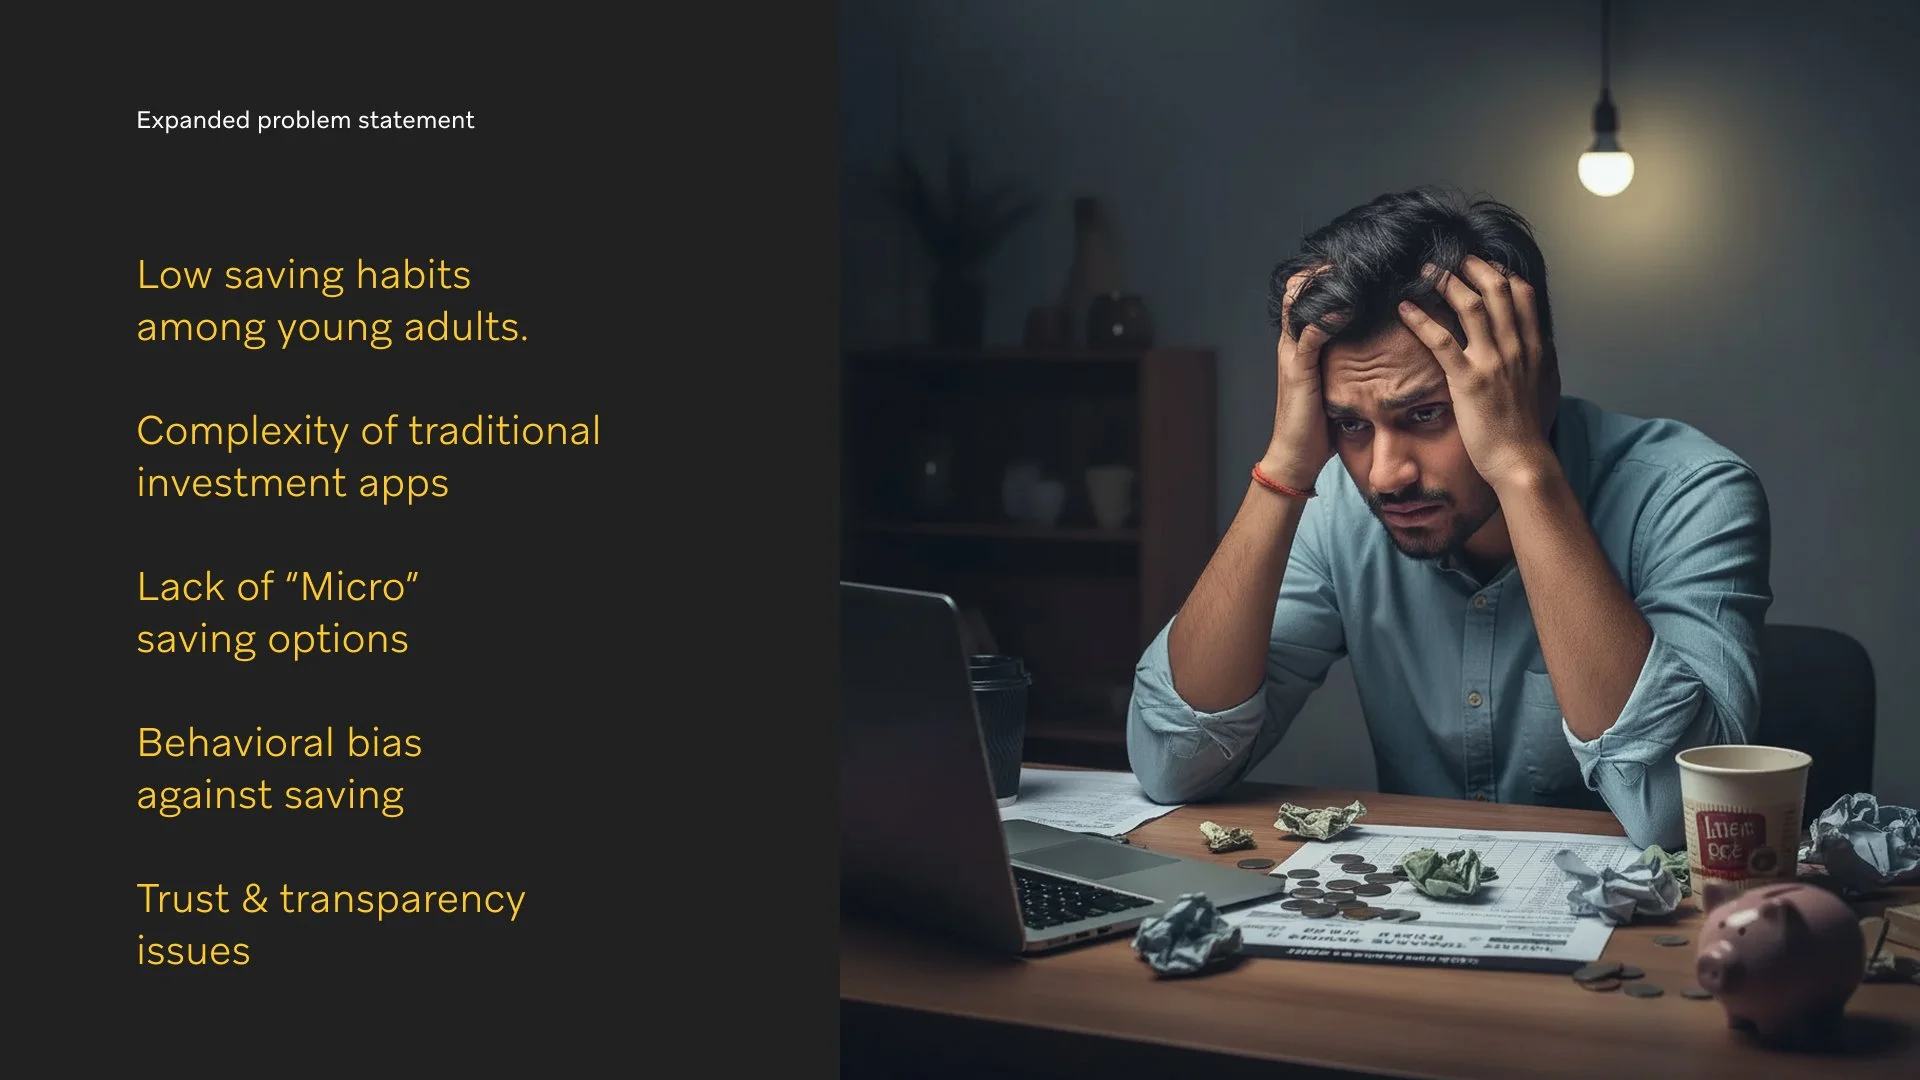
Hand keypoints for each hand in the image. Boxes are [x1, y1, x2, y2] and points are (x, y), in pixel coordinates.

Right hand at [1261, 269, 1337, 488]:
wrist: (1295, 456)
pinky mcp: (1298, 371)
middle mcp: (1292, 343)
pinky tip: (1344, 306)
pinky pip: (1308, 336)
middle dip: (1322, 269)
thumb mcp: (1333, 384)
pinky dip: (1325, 318)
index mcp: (1301, 344)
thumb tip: (1377, 346)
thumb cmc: (1318, 424)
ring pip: (1298, 305)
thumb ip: (1345, 362)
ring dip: (1322, 285)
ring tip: (1346, 268)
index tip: (1354, 260)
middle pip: (1297, 290)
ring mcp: (1292, 356)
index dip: (1324, 275)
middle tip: (1353, 254)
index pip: (1305, 295)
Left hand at [1396, 255, 1553, 489]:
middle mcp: (1516, 347)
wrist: (1520, 459)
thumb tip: (1537, 342)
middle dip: (1473, 266)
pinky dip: (1421, 319)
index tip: (1484, 263)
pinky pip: (1441, 341)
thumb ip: (1539, 358)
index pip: (1523, 294)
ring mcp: (1492, 361)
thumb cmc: (1526, 427)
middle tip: (1453, 257)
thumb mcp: (1543, 384)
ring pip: (1471, 306)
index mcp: (1534, 346)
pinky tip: (1405, 308)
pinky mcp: (1468, 380)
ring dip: (1447, 283)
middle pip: (1497, 290)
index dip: (1502, 272)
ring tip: (1427, 271)